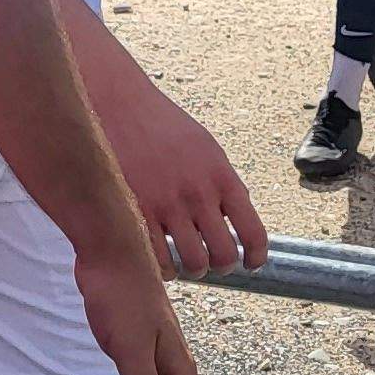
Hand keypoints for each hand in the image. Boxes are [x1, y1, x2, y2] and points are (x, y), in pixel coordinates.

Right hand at [83, 66, 266, 275]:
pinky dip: (161, 268)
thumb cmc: (162, 125)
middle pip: (223, 255)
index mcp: (221, 176)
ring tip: (185, 263)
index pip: (253, 232)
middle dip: (221, 266)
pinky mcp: (136, 211)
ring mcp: (167, 204)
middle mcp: (198, 193)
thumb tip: (237, 218)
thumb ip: (222, 183)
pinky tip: (158, 260)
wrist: (118, 104)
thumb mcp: (205, 148)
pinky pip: (156, 258)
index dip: (256, 257)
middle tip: (212, 264)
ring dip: (192, 270)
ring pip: (192, 263)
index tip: (251, 264)